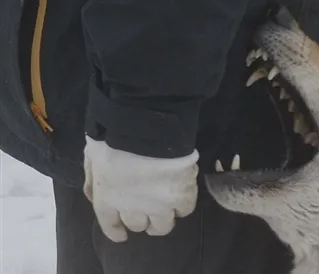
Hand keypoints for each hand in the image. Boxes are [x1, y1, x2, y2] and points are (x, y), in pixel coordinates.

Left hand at [83, 136, 198, 241]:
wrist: (144, 127)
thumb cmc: (112, 138)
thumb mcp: (92, 157)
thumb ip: (91, 180)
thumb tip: (93, 197)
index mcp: (107, 199)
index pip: (111, 226)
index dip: (117, 232)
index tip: (122, 234)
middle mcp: (132, 208)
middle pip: (138, 225)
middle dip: (140, 220)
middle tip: (145, 211)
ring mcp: (159, 205)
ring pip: (163, 226)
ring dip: (161, 221)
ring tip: (166, 212)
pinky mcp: (181, 196)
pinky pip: (185, 210)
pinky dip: (182, 207)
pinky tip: (181, 199)